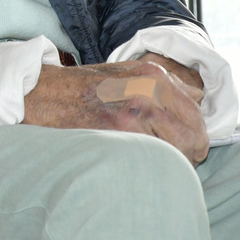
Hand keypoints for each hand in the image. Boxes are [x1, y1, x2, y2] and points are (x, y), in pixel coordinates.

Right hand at [23, 59, 209, 163]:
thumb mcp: (125, 73)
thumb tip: (196, 101)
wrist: (42, 93)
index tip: (180, 145)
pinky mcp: (120, 133)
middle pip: (194, 138)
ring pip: (178, 154)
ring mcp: (136, 112)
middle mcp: (151, 91)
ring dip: (168, 163)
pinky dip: (149, 166)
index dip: (192, 135)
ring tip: (148, 161)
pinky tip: (133, 162)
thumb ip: (162, 87)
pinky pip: (154, 160)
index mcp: (155, 75)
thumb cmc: (82, 86)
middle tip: (167, 159)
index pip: (197, 116)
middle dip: (186, 153)